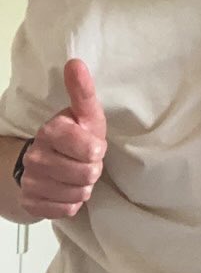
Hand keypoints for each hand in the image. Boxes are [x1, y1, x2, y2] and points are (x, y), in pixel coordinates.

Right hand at [19, 59, 106, 219]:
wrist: (46, 162)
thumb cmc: (75, 134)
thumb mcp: (85, 113)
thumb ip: (83, 91)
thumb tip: (75, 63)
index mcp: (50, 131)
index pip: (91, 150)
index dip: (98, 150)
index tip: (93, 145)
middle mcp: (36, 157)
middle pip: (87, 174)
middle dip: (92, 170)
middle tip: (85, 162)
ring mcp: (31, 181)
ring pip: (78, 194)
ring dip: (83, 186)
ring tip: (77, 174)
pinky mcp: (31, 203)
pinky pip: (67, 210)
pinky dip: (72, 202)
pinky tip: (66, 190)